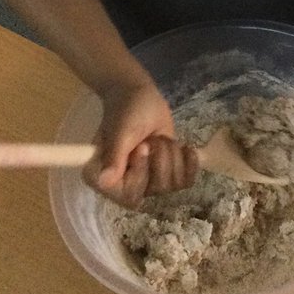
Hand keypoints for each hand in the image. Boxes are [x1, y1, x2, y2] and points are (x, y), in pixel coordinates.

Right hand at [83, 79, 199, 207]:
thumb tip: (103, 182)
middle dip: (160, 158)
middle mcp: (123, 186)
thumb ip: (114, 156)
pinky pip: (185, 181)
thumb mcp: (121, 132)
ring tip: (159, 138)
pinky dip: (190, 163)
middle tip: (150, 139)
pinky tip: (186, 148)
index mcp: (103, 178)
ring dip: (171, 154)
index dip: (142, 172)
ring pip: (173, 185)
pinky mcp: (165, 174)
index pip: (129, 196)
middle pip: (156, 190)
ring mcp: (146, 181)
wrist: (141, 97)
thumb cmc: (127, 111)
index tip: (142, 147)